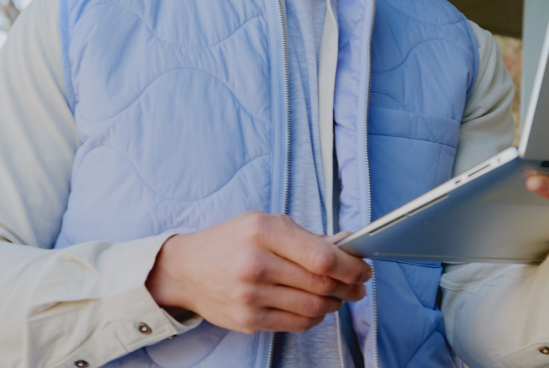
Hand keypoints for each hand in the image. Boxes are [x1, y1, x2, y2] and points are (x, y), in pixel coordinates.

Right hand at [145, 211, 370, 333]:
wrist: (185, 270)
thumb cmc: (229, 242)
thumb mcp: (263, 224)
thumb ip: (304, 236)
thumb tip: (346, 247)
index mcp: (262, 231)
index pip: (322, 257)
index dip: (351, 266)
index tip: (363, 269)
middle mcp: (256, 264)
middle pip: (322, 284)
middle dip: (349, 287)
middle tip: (357, 286)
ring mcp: (251, 296)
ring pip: (314, 307)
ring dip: (334, 303)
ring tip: (336, 296)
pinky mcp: (249, 320)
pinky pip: (297, 324)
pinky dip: (314, 317)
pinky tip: (314, 307)